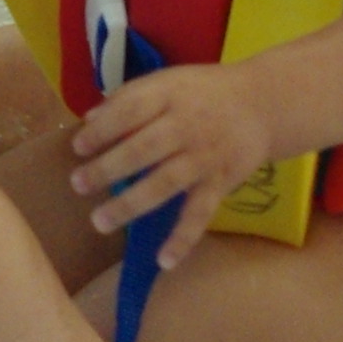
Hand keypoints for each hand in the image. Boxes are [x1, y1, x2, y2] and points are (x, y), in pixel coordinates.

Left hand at [66, 60, 276, 273]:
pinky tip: (164, 261)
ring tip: (100, 221)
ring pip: (165, 183)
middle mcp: (187, 126)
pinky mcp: (221, 183)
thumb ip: (130, 97)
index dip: (102, 129)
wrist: (265, 103)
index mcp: (169, 96)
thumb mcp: (168, 81)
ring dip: (130, 204)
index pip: (130, 110)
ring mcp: (205, 157)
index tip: (78, 147)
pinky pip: (201, 214)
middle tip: (77, 185)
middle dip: (107, 169)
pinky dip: (184, 239)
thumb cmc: (205, 93)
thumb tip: (89, 120)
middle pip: (142, 149)